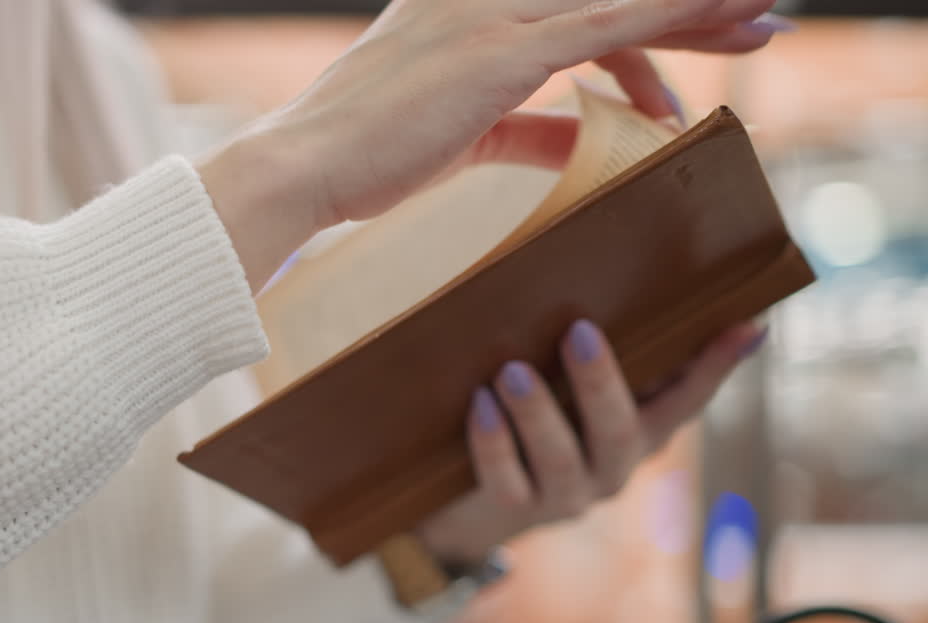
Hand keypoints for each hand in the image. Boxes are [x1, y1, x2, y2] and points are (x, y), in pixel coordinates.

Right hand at [199, 0, 786, 289]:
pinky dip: (672, 17)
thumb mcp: (459, 134)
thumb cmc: (366, 156)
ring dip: (698, 11)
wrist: (302, 166)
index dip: (641, 15)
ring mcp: (490, 14)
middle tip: (755, 18)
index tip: (694, 29)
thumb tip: (582, 141)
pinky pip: (607, 24)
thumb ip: (524, 127)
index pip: (572, 1)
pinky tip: (724, 20)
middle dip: (687, 6)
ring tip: (760, 31)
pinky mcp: (500, 51)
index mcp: (466, 4)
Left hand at [418, 320, 766, 565]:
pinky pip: (506, 480)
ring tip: (512, 371)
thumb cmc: (538, 424)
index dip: (715, 367)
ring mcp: (566, 494)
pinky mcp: (514, 508)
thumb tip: (647, 285)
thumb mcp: (578, 392)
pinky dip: (494, 442)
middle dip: (600, 381)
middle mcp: (613, 468)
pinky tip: (480, 404)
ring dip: (537, 412)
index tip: (746, 326)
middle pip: (619, 431)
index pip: (687, 401)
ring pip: (560, 458)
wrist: (479, 506)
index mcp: (641, 434)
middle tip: (579, 330)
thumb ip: (616, 353)